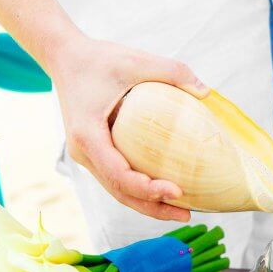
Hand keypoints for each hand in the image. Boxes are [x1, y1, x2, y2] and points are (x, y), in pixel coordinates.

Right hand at [49, 35, 208, 221]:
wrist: (65, 58)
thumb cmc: (99, 59)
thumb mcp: (136, 60)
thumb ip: (172, 71)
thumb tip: (206, 92)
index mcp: (88, 135)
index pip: (118, 175)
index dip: (148, 189)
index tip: (177, 191)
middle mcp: (84, 152)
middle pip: (119, 192)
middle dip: (153, 207)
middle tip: (187, 214)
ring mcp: (87, 156)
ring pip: (118, 191)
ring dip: (148, 204)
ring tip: (182, 211)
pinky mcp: (95, 154)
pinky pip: (118, 179)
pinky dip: (140, 190)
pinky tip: (166, 192)